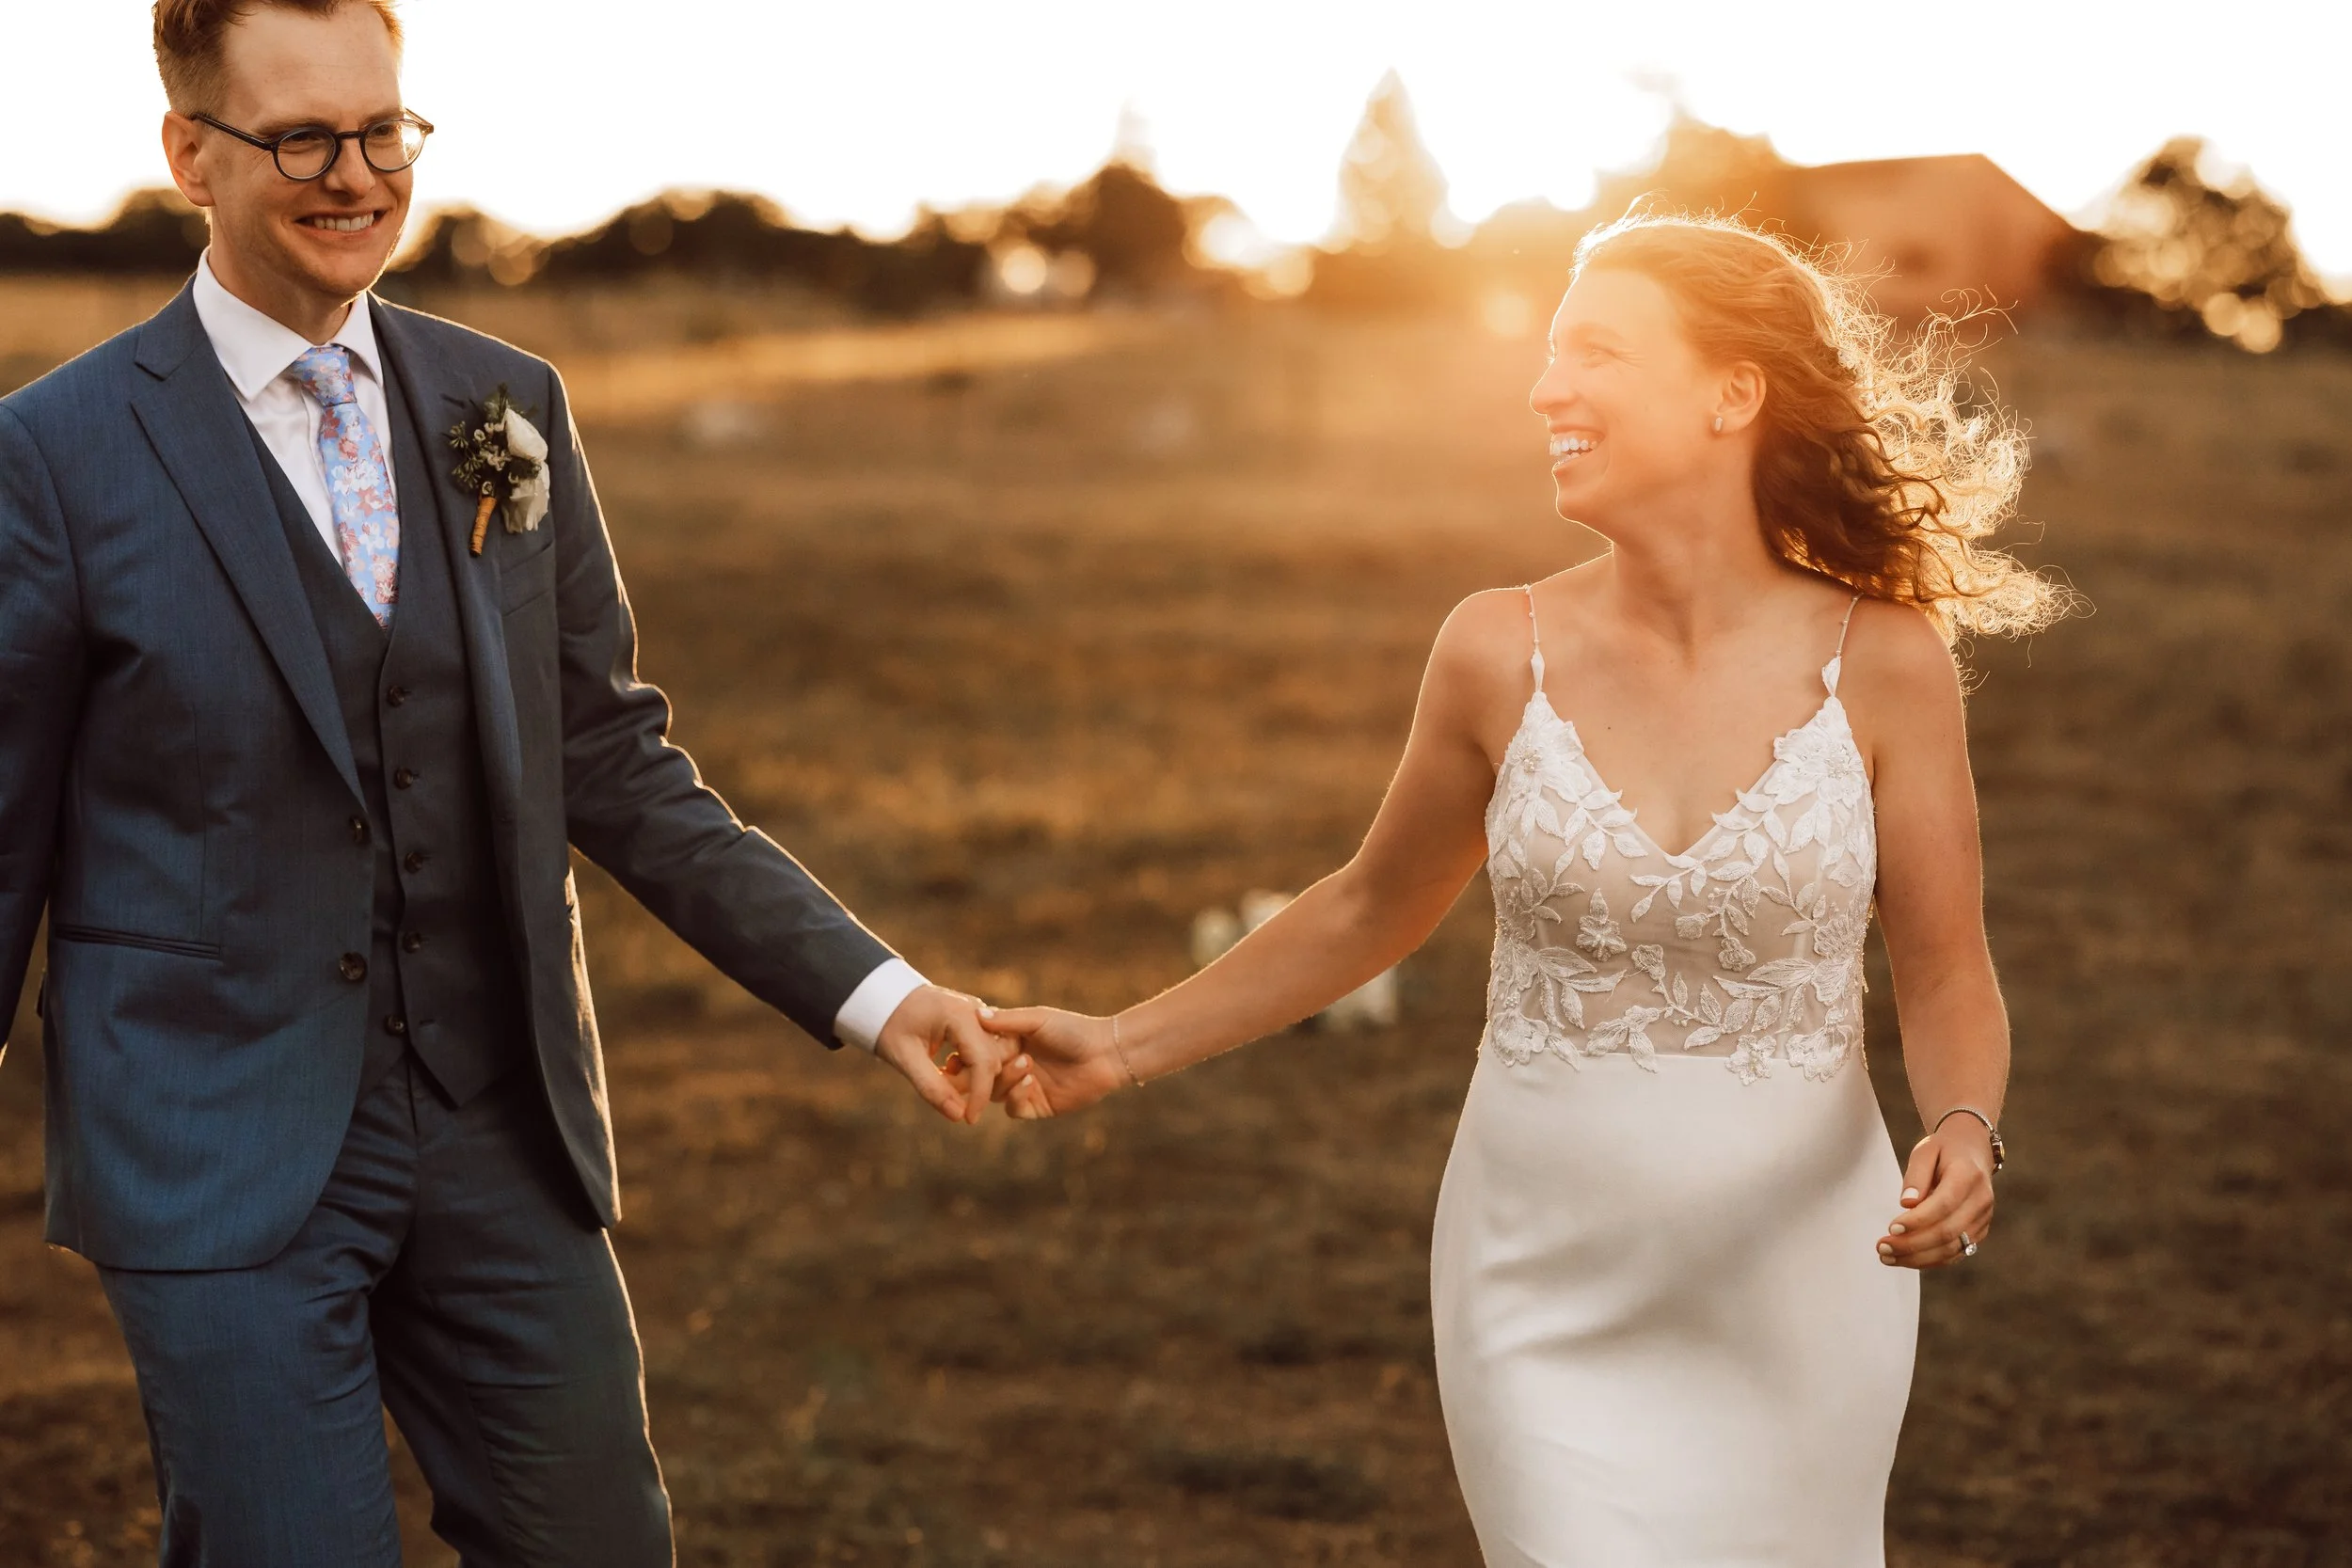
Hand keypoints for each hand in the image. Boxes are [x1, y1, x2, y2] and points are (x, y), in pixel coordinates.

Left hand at [871, 985, 1012, 1125]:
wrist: (884, 998)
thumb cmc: (890, 1023)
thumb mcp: (904, 1057)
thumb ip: (931, 1086)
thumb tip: (958, 1115)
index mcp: (960, 1014)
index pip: (985, 1061)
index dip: (980, 1094)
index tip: (969, 1119)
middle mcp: (977, 1011)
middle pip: (994, 1060)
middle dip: (974, 1084)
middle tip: (943, 1086)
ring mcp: (980, 1014)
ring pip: (995, 1056)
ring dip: (974, 1076)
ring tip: (944, 1075)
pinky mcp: (978, 1022)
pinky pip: (987, 1050)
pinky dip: (972, 1067)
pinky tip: (948, 1067)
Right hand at [976, 1007, 1127, 1119]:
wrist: (1106, 1053)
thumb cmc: (1073, 1029)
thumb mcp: (1038, 1019)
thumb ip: (1007, 1020)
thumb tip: (975, 1016)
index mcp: (1010, 1043)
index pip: (979, 1051)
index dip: (971, 1051)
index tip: (964, 1047)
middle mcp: (1013, 1066)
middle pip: (981, 1075)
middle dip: (981, 1071)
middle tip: (985, 1064)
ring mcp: (1024, 1087)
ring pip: (995, 1092)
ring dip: (1005, 1079)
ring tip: (1025, 1064)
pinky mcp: (1037, 1106)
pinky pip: (1014, 1108)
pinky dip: (1015, 1096)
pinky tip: (1028, 1081)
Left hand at [1879, 1119, 1996, 1267]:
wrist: (1972, 1151)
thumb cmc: (1944, 1150)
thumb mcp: (1925, 1151)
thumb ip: (1916, 1176)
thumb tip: (1906, 1203)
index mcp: (1968, 1176)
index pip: (1944, 1204)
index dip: (1917, 1220)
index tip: (1891, 1228)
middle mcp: (1981, 1200)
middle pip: (1947, 1231)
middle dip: (1912, 1244)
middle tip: (1882, 1248)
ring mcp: (1982, 1219)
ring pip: (1952, 1248)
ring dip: (1917, 1258)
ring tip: (1887, 1257)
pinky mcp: (1979, 1232)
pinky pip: (1955, 1253)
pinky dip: (1929, 1260)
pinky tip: (1905, 1259)